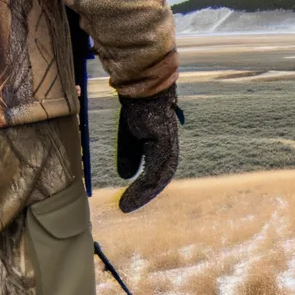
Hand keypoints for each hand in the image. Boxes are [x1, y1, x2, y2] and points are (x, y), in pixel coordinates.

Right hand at [115, 86, 181, 212]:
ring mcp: (169, 144)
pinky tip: (131, 191)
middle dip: (145, 193)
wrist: (142, 86)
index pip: (158, 170)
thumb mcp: (130, 134)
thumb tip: (125, 176)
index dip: (146, 186)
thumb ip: (130, 154)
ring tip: (126, 206)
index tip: (129, 199)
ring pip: (160, 176)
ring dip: (143, 193)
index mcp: (162, 145)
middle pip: (161, 176)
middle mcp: (169, 146)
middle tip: (127, 207)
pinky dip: (143, 184)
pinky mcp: (164, 142)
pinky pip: (156, 169)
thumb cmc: (138, 106)